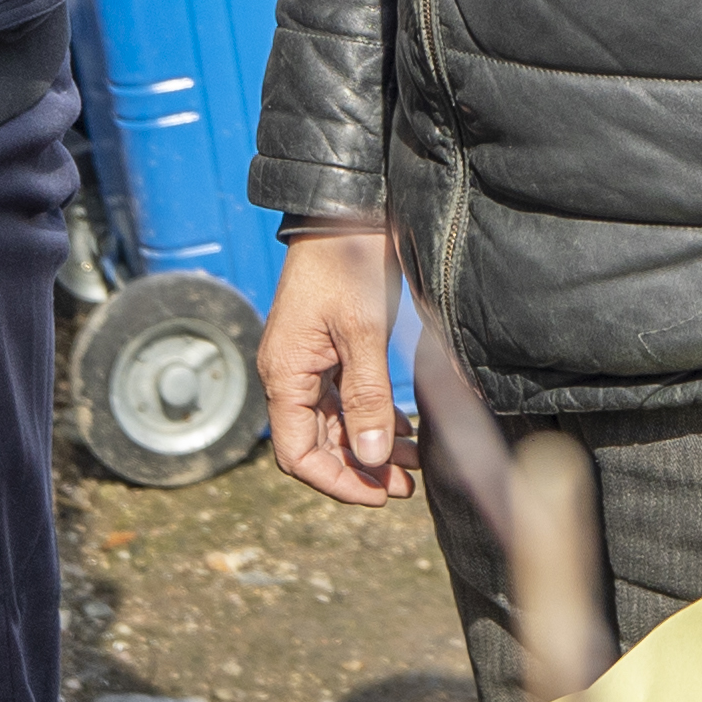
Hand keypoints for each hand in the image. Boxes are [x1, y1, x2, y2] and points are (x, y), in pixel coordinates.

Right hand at [258, 223, 409, 507]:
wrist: (348, 208)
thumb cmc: (349, 262)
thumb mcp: (363, 332)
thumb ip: (367, 398)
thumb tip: (370, 460)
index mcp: (285, 373)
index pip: (297, 454)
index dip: (336, 482)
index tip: (378, 494)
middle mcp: (291, 372)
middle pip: (317, 444)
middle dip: (360, 469)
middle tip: (406, 484)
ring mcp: (309, 361)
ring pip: (336, 424)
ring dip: (371, 446)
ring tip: (415, 462)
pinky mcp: (330, 348)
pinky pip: (345, 398)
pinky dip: (374, 418)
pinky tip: (406, 428)